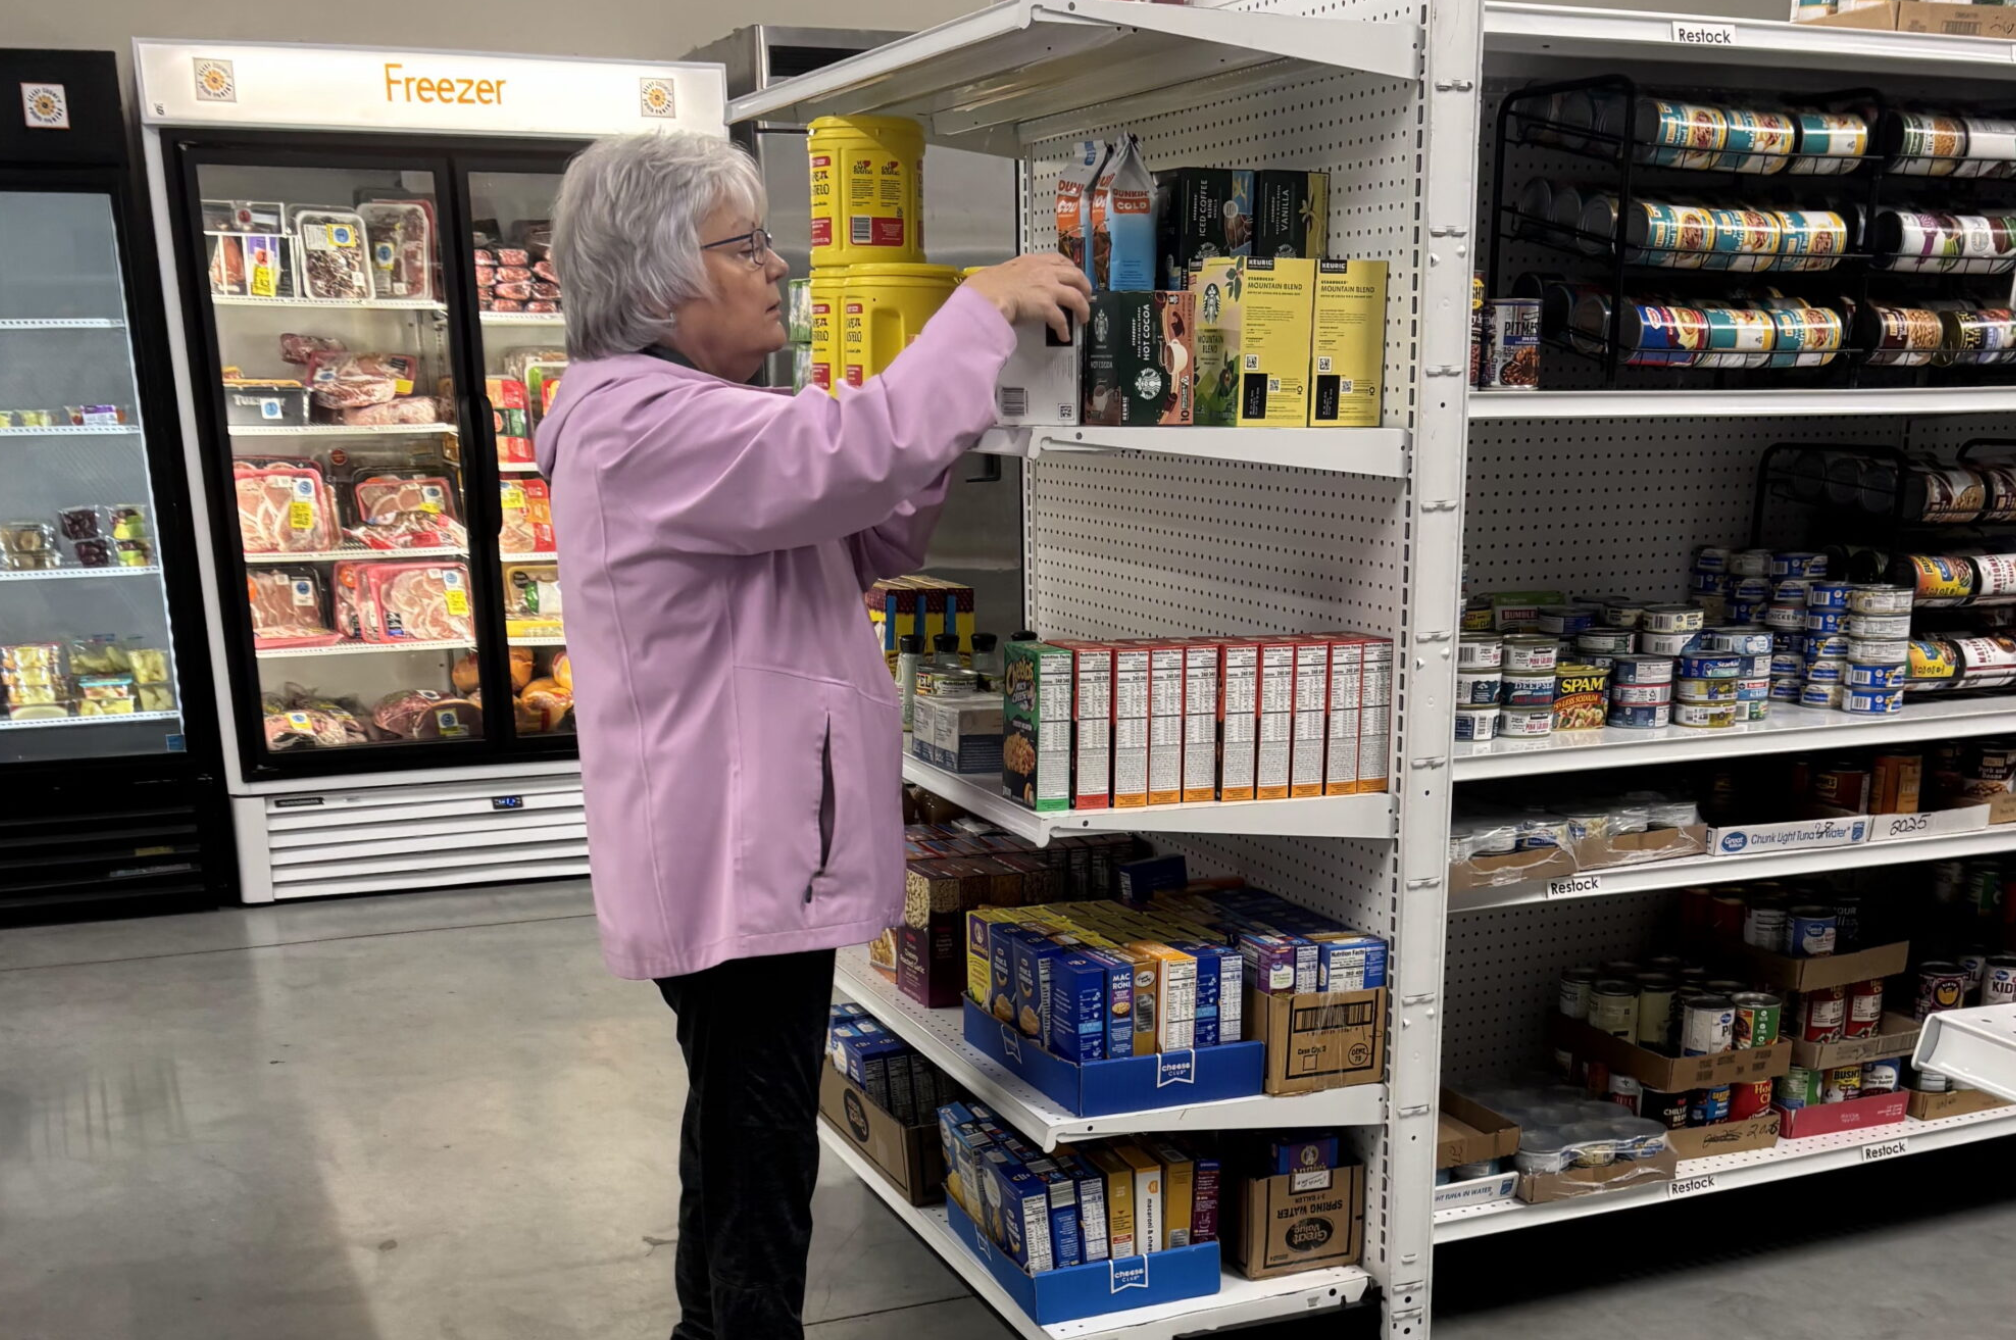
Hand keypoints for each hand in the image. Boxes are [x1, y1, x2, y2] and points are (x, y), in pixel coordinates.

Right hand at [964, 253, 1093, 341]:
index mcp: (1033, 261)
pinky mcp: (1047, 306)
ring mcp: (1048, 288)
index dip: (1071, 268)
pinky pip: (1062, 319)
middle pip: (1076, 275)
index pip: (1059, 259)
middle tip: (1087, 295)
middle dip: (1085, 286)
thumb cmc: (987, 286)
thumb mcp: (1003, 272)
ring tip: (1083, 317)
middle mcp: (1045, 272)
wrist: (986, 296)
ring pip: (1077, 296)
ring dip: (1083, 308)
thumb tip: (1010, 285)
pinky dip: (1065, 329)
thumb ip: (1014, 276)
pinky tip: (1064, 335)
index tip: (1074, 274)